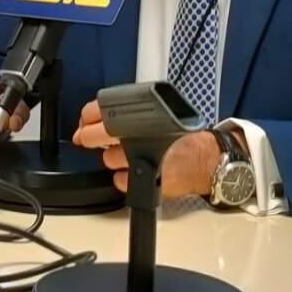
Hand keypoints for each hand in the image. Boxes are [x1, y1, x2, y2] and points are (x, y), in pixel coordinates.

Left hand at [72, 99, 221, 196]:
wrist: (208, 159)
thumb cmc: (187, 138)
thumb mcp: (161, 116)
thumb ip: (135, 115)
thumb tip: (101, 117)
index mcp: (144, 114)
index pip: (99, 110)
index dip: (87, 118)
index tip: (83, 123)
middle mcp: (139, 134)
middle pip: (96, 137)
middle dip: (89, 139)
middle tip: (88, 140)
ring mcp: (141, 157)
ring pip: (108, 160)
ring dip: (114, 159)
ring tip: (131, 156)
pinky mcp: (144, 179)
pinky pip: (120, 181)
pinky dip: (124, 178)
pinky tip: (138, 171)